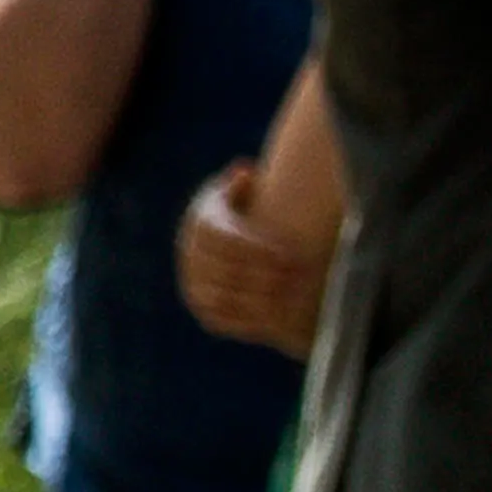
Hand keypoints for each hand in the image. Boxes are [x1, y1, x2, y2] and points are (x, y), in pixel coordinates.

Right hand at [177, 162, 330, 358]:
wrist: (229, 246)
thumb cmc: (245, 209)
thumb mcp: (243, 189)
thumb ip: (244, 182)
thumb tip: (245, 172)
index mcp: (202, 224)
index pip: (225, 239)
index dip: (257, 247)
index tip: (289, 251)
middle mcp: (191, 257)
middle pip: (226, 270)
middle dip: (265, 273)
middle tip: (300, 275)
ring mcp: (194, 285)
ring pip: (223, 297)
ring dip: (260, 299)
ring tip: (294, 296)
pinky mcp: (204, 309)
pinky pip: (222, 319)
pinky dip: (250, 320)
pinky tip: (280, 315)